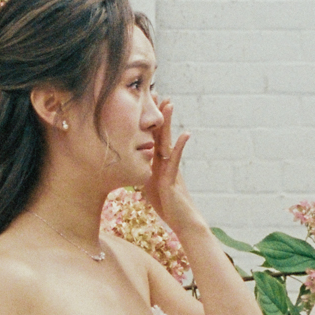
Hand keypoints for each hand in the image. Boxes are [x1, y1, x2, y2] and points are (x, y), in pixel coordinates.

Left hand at [141, 98, 197, 229]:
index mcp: (158, 163)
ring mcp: (170, 168)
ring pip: (168, 142)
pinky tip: (184, 134)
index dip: (149, 121)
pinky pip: (175, 160)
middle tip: (158, 93)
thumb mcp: (149, 187)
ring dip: (168, 123)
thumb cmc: (168, 206)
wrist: (183, 221)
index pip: (153, 138)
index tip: (147, 103)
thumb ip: (142, 175)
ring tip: (170, 104)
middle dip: (159, 114)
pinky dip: (179, 147)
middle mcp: (165, 162)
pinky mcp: (173, 179)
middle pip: (161, 134)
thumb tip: (130, 168)